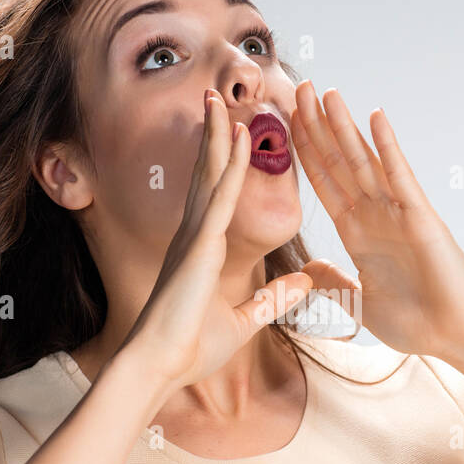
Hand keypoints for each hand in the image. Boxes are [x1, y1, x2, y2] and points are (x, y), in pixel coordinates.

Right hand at [120, 89, 313, 390]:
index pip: (216, 196)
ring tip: (221, 97)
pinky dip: (233, 166)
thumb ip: (273, 299)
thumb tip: (304, 285)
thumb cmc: (191, 349)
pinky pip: (223, 198)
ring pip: (211, 174)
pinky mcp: (201, 246)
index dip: (222, 163)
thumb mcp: (246, 320)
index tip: (230, 134)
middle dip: (212, 134)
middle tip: (215, 97)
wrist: (160, 366)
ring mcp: (195, 237)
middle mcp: (194, 236)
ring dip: (219, 133)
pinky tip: (242, 138)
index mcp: (200, 251)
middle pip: (207, 174)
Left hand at [289, 80, 463, 361]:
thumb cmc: (416, 323)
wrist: (455, 337)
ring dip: (344, 127)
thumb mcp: (360, 304)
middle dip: (317, 126)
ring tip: (326, 92)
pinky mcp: (421, 218)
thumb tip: (311, 270)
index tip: (285, 121)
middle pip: (339, 162)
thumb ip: (336, 284)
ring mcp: (398, 213)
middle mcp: (376, 216)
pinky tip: (375, 117)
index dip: (304, 151)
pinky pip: (399, 176)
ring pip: (364, 161)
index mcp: (358, 233)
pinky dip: (387, 147)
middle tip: (298, 86)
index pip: (324, 182)